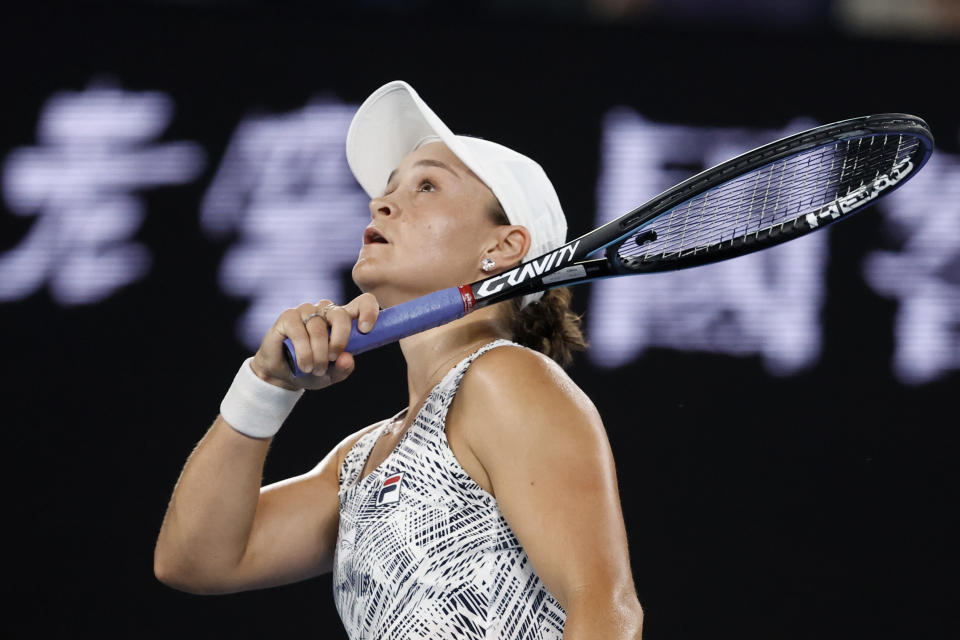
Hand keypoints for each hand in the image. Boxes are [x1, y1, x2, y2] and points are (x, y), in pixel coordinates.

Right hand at [250, 292, 379, 390]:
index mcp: (343, 319)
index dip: (368, 311)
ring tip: (314, 369)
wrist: (283, 375)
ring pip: (318, 328)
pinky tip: (304, 365)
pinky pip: (299, 332)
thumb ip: (343, 368)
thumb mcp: (332, 375)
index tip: (366, 330)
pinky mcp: (288, 316)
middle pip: (340, 315)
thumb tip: (347, 358)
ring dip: (318, 354)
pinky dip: (304, 352)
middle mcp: (326, 310)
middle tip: (332, 358)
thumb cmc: (313, 371)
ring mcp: (307, 311)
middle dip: (339, 340)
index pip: (363, 303)